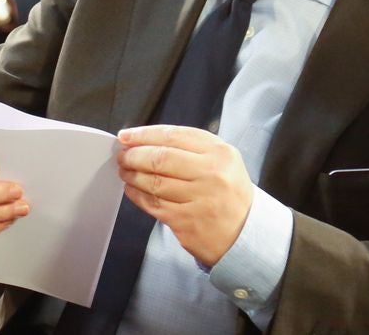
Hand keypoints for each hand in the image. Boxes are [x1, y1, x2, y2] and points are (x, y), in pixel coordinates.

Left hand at [117, 125, 253, 266]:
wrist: (246, 234)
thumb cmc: (228, 193)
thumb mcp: (223, 161)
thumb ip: (191, 147)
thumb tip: (147, 140)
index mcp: (220, 153)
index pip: (173, 136)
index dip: (144, 134)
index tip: (127, 136)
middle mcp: (211, 174)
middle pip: (160, 158)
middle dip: (134, 155)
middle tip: (122, 155)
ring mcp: (199, 199)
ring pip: (153, 182)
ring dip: (132, 175)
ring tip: (125, 171)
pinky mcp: (186, 222)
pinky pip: (153, 204)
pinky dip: (136, 195)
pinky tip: (132, 189)